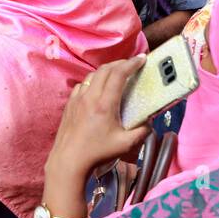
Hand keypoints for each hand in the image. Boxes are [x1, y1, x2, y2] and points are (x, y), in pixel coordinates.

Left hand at [45, 55, 150, 188]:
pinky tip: (99, 88)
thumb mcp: (126, 144)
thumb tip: (149, 121)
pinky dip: (94, 80)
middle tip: (132, 64)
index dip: (131, 63)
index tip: (142, 58)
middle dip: (120, 63)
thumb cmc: (98, 152)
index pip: (118, 74)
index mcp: (104, 104)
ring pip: (92, 75)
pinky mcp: (69, 104)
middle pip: (105, 70)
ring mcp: (76, 99)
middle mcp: (89, 97)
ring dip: (106, 71)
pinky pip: (82, 85)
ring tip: (117, 73)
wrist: (69, 159)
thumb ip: (142, 131)